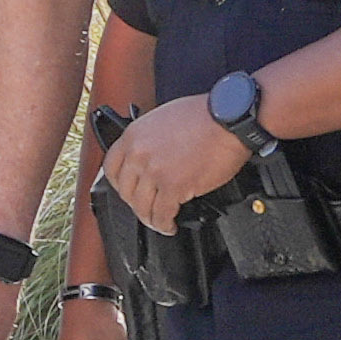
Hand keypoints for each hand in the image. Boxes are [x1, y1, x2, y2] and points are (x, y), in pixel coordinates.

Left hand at [98, 95, 246, 221]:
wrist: (229, 117)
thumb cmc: (205, 114)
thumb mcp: (162, 118)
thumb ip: (149, 139)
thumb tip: (149, 156)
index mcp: (133, 136)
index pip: (111, 168)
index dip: (119, 184)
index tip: (128, 190)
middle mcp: (139, 154)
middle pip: (126, 191)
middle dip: (136, 203)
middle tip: (147, 207)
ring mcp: (154, 172)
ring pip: (142, 207)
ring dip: (150, 218)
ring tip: (160, 221)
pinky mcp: (174, 186)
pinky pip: (162, 214)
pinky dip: (165, 224)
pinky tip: (170, 225)